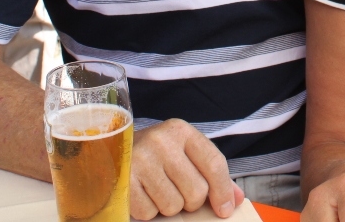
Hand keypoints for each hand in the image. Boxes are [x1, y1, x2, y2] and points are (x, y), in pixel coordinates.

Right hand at [129, 118, 243, 220]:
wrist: (109, 151)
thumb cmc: (155, 156)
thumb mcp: (184, 154)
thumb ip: (212, 174)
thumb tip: (235, 201)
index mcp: (181, 131)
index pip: (215, 164)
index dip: (223, 191)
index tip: (225, 210)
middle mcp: (161, 141)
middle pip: (196, 191)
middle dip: (190, 201)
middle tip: (177, 190)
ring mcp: (140, 159)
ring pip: (173, 206)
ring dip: (168, 207)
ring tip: (157, 190)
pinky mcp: (123, 180)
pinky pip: (149, 213)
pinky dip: (148, 211)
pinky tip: (142, 194)